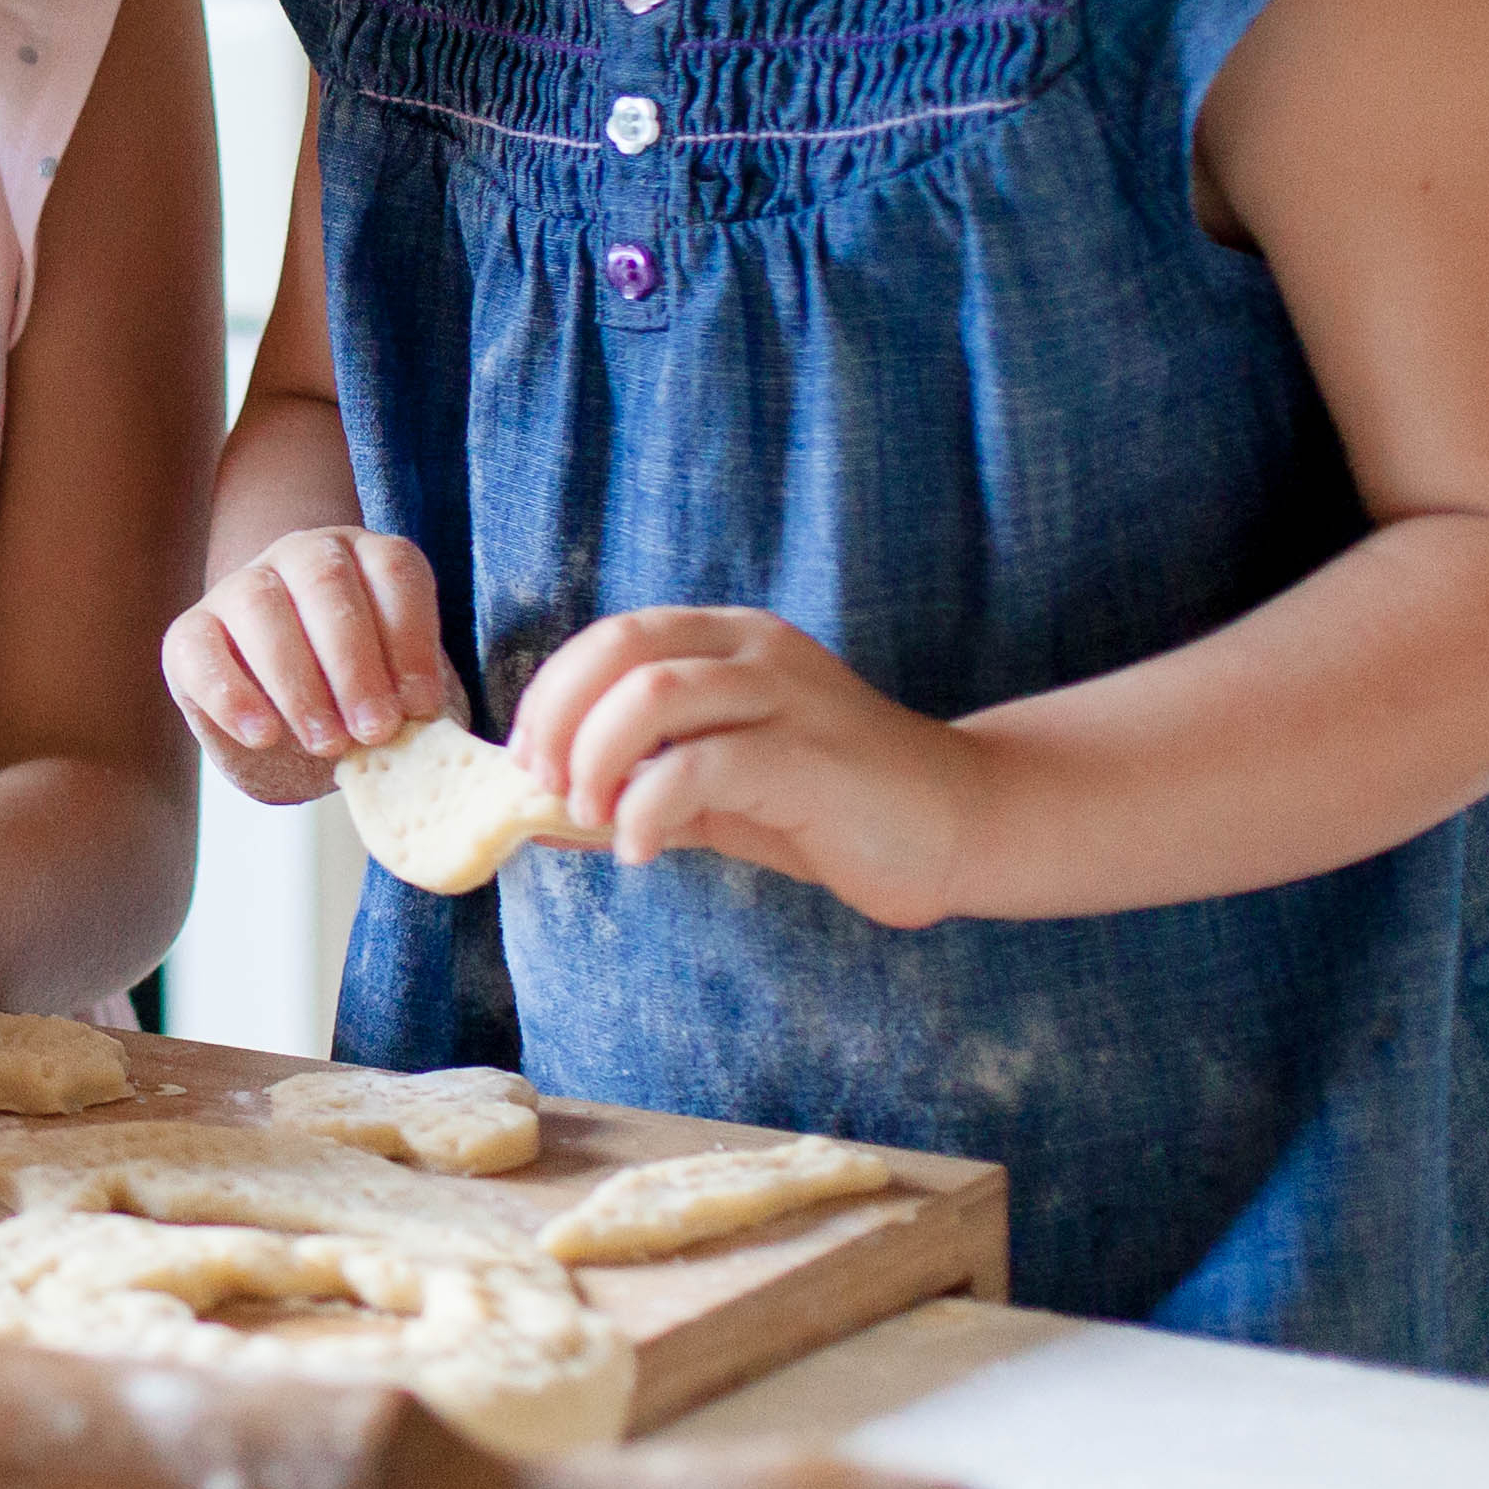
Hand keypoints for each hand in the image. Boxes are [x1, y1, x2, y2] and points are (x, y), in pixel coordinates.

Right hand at [163, 529, 454, 799]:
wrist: (291, 726)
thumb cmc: (359, 706)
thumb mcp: (400, 700)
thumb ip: (416, 706)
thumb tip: (436, 735)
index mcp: (366, 559)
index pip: (392, 570)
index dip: (410, 636)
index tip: (421, 705)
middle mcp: (303, 557)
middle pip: (326, 581)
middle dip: (354, 661)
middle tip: (375, 730)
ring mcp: (240, 586)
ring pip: (260, 603)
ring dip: (298, 678)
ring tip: (326, 741)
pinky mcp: (190, 632)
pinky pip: (199, 648)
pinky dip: (230, 693)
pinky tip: (263, 735)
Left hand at [515, 608, 994, 929]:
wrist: (961, 825)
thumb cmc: (833, 806)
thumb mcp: (719, 791)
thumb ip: (641, 788)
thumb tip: (542, 815)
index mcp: (729, 642)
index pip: (612, 637)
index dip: (553, 693)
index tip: (528, 760)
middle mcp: (756, 651)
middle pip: (621, 650)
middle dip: (560, 718)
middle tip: (546, 786)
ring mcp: (788, 696)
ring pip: (653, 693)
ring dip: (596, 759)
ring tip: (590, 816)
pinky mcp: (811, 755)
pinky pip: (702, 765)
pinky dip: (648, 808)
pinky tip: (640, 850)